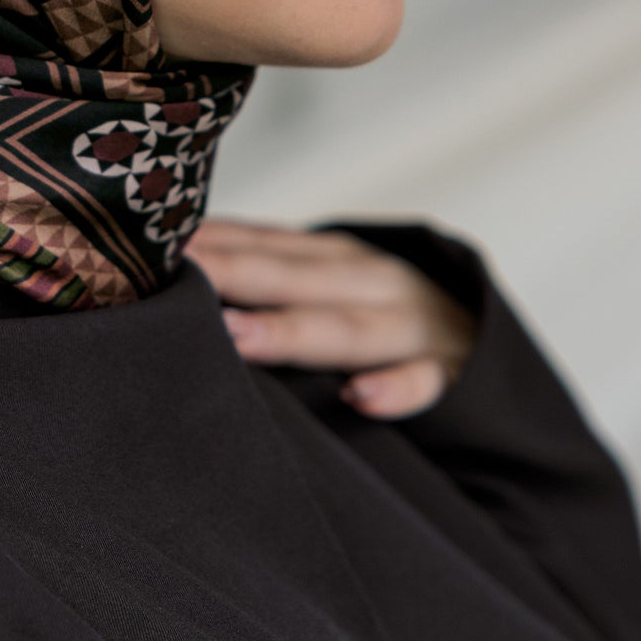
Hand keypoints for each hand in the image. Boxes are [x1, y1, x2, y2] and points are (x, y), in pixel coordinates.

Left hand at [182, 217, 479, 418]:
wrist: (491, 347)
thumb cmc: (378, 320)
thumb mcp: (331, 286)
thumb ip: (266, 278)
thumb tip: (168, 274)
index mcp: (336, 258)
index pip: (263, 244)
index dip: (209, 243)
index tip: (149, 243)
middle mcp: (372, 281)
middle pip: (290, 277)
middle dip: (231, 275)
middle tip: (173, 277)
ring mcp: (415, 327)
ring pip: (349, 327)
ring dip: (293, 330)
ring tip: (236, 336)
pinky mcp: (454, 376)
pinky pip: (427, 384)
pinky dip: (397, 389)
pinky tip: (361, 397)